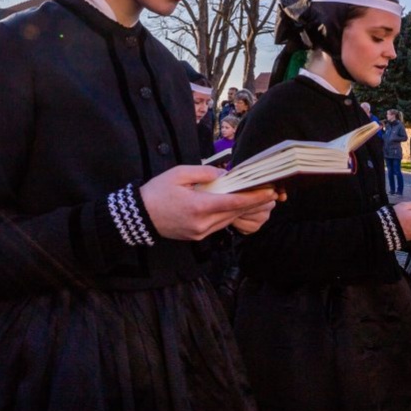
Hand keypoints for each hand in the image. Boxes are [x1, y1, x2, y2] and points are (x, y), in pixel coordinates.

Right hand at [141, 166, 281, 240]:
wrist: (138, 216)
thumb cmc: (157, 191)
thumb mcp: (179, 174)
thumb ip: (204, 173)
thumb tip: (225, 175)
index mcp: (198, 206)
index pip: (233, 202)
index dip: (253, 198)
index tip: (269, 192)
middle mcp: (202, 223)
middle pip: (234, 213)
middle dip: (254, 204)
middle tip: (271, 194)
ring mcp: (200, 233)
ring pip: (229, 221)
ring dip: (243, 210)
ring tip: (258, 199)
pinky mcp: (197, 237)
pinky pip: (219, 226)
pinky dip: (229, 216)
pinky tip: (236, 207)